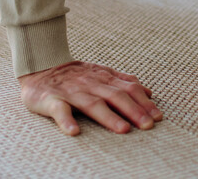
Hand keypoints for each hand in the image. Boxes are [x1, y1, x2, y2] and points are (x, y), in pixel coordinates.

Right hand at [19, 60, 162, 134]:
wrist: (40, 65)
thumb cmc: (75, 75)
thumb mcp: (102, 73)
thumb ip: (124, 82)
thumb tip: (149, 92)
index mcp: (104, 78)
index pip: (129, 88)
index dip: (144, 102)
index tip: (158, 116)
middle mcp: (90, 84)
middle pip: (115, 96)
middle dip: (134, 110)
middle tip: (148, 125)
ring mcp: (71, 92)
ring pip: (92, 104)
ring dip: (109, 117)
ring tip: (123, 129)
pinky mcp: (50, 100)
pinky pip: (59, 110)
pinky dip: (66, 120)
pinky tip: (74, 132)